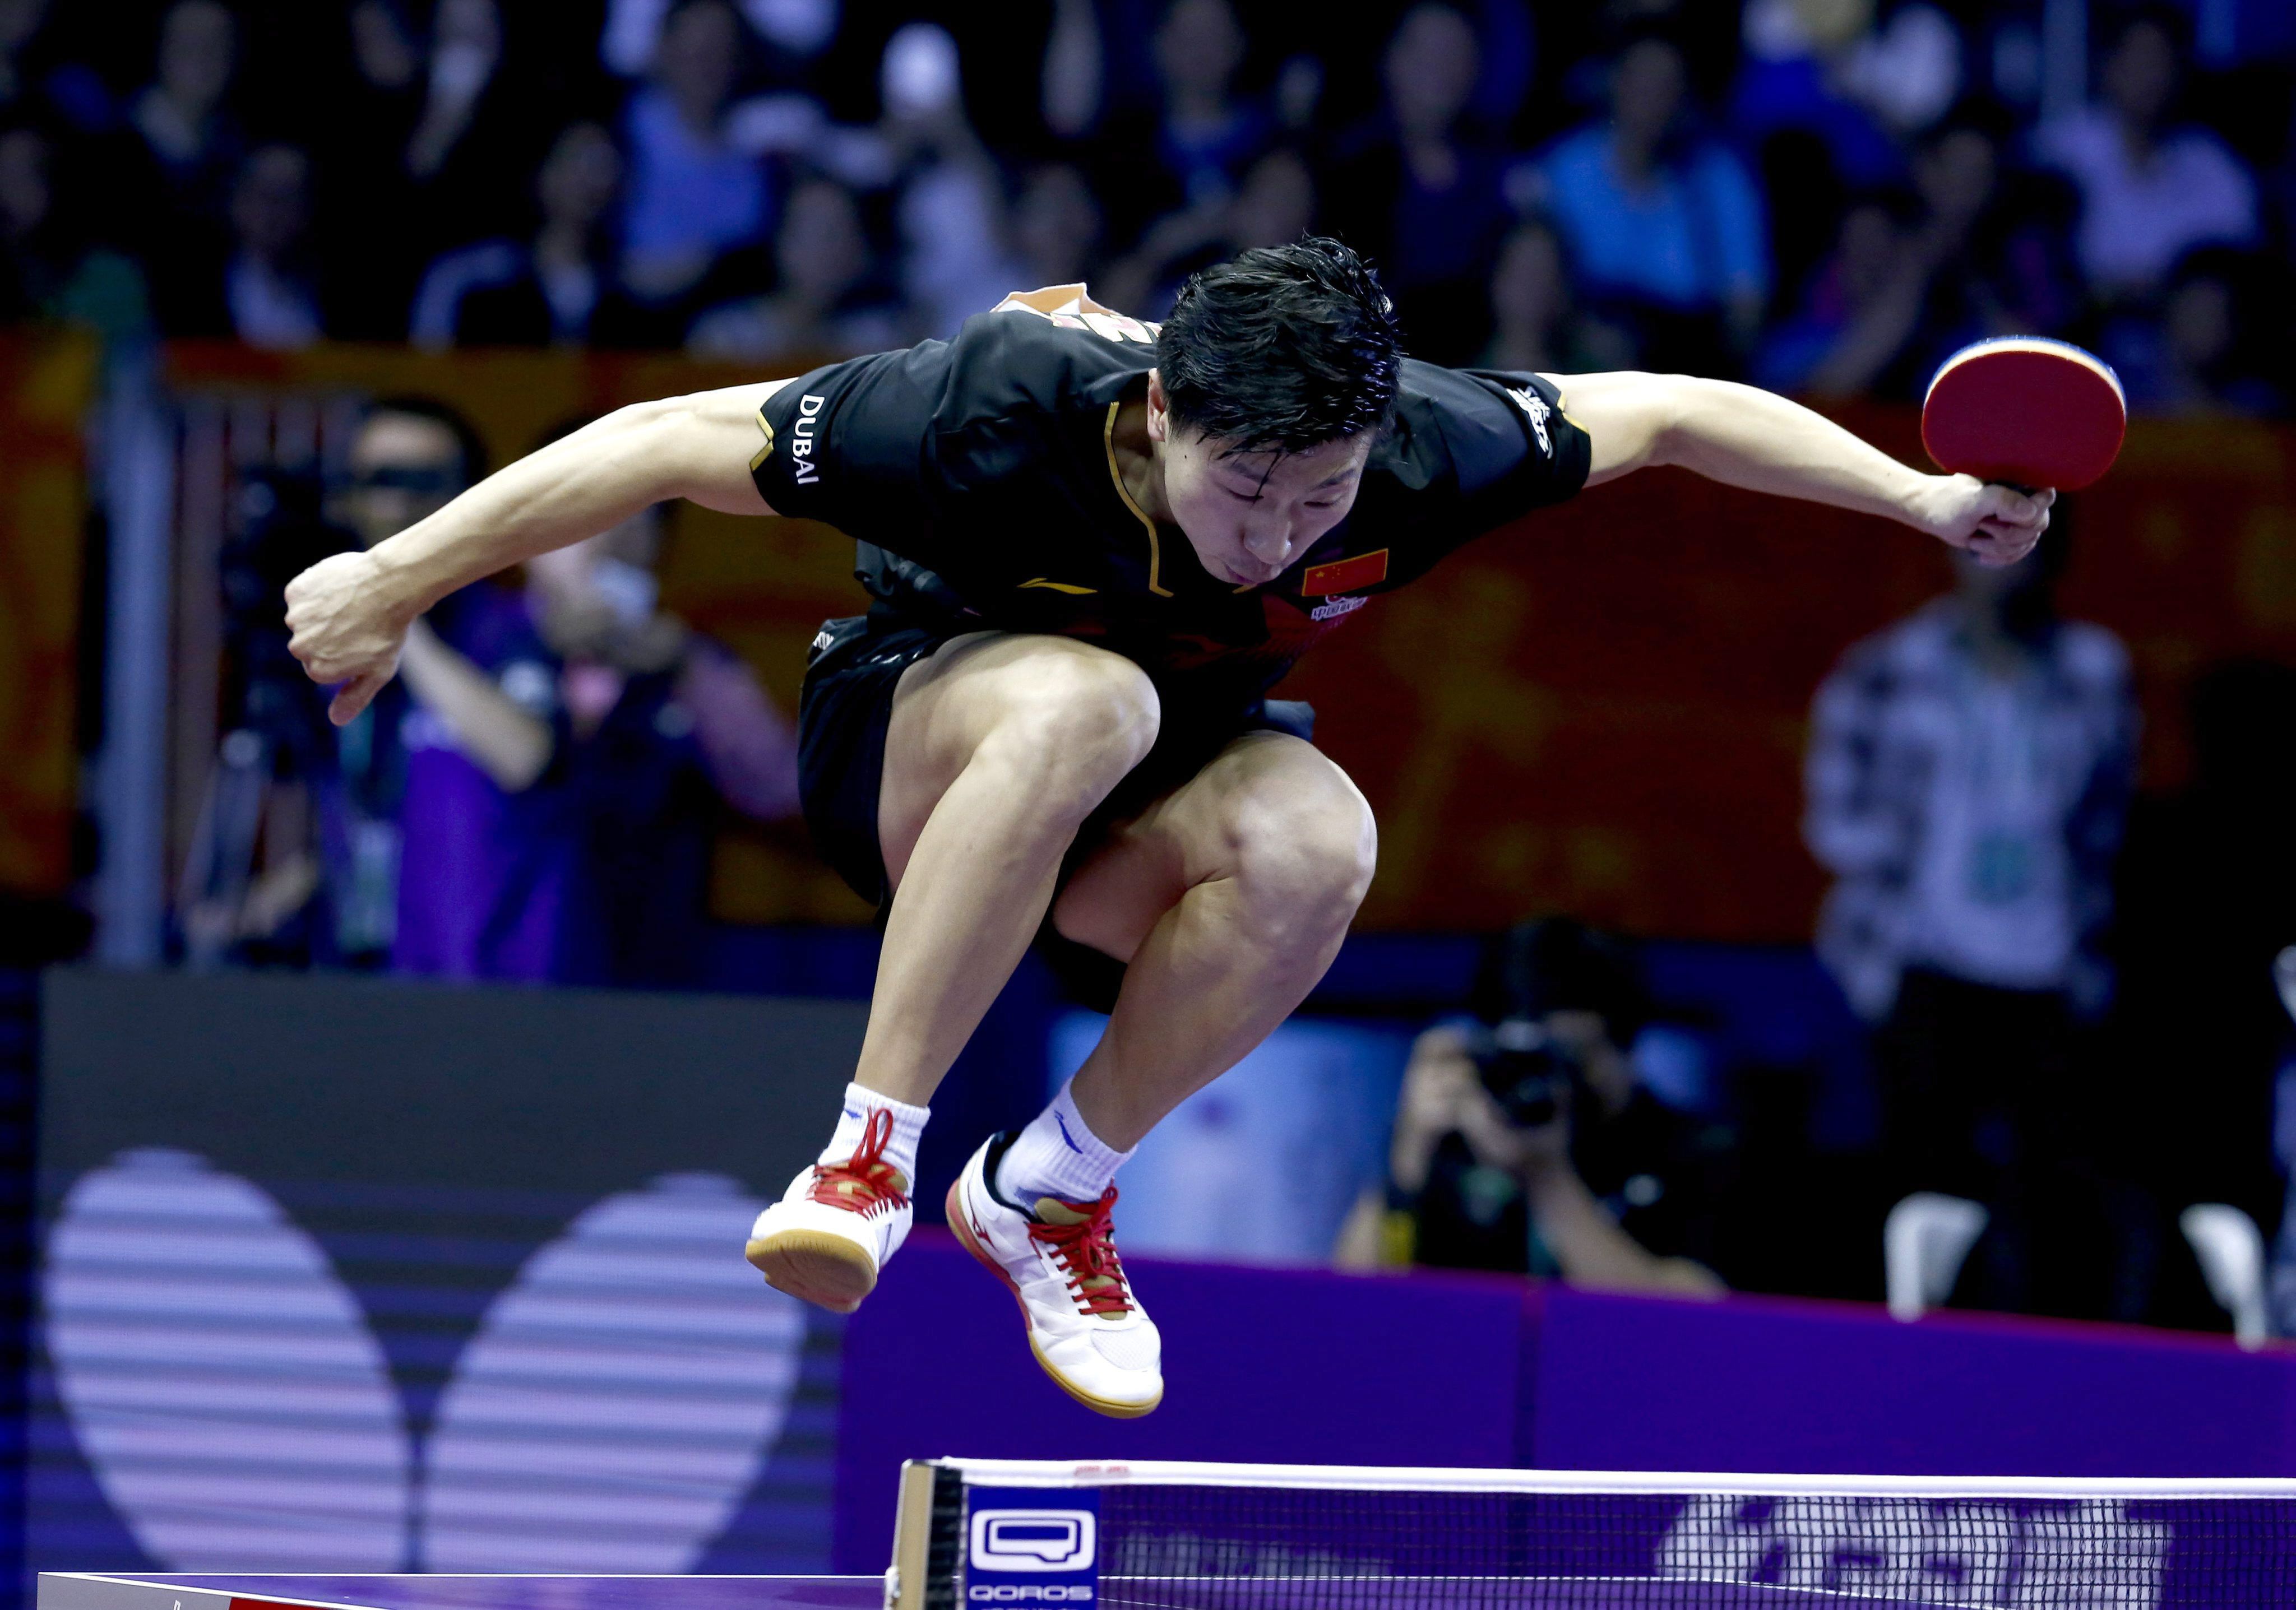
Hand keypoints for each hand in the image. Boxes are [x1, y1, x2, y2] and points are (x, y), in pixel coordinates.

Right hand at [284, 549, 416, 723]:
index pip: (321, 666)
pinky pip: (302, 596)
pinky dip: (317, 592)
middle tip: (358, 622)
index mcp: (318, 670)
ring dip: (323, 613)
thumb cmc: (389, 632)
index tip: (362, 641)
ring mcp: (296, 619)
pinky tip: (341, 589)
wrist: (391, 587)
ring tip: (351, 605)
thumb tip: (336, 720)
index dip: (344, 653)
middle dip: (330, 635)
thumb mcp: (379, 672)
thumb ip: (355, 697)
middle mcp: (300, 647)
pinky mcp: (295, 592)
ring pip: (305, 619)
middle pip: (310, 644)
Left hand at [1913, 474, 2054, 567]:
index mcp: (2019, 479)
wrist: (1932, 513)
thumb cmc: (1949, 502)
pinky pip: (2018, 552)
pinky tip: (1980, 555)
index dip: (2026, 515)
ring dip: (1998, 547)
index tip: (1996, 516)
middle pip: (2038, 525)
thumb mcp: (1971, 501)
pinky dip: (1999, 557)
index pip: (2046, 498)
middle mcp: (2025, 496)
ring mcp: (2020, 516)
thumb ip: (2001, 500)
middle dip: (2006, 534)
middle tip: (1980, 526)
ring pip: (2027, 542)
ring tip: (1974, 537)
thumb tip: (2030, 512)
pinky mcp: (2012, 533)